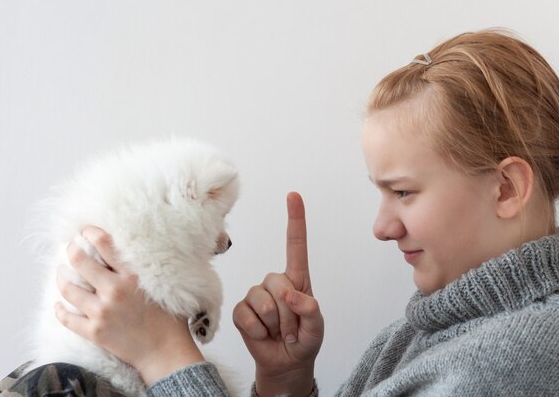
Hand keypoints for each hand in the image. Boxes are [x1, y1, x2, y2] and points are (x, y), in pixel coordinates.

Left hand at [55, 226, 203, 384]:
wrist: (165, 352)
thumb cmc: (169, 318)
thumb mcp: (163, 285)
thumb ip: (144, 268)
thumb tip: (129, 249)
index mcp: (132, 276)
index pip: (104, 244)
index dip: (90, 232)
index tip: (85, 231)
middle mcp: (114, 290)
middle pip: (80, 261)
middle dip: (71, 250)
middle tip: (70, 248)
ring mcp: (101, 312)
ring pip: (68, 288)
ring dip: (61, 278)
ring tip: (61, 273)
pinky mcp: (94, 331)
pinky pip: (66, 318)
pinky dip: (60, 309)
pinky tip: (59, 305)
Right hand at [233, 192, 323, 396]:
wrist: (286, 363)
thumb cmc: (304, 339)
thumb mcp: (316, 327)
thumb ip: (310, 309)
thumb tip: (289, 294)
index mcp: (297, 280)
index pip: (295, 245)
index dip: (295, 220)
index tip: (293, 195)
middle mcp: (275, 282)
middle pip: (278, 282)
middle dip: (289, 311)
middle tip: (292, 329)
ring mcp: (256, 295)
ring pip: (263, 300)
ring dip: (274, 322)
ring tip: (278, 332)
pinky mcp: (241, 310)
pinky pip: (246, 314)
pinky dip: (258, 330)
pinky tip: (263, 334)